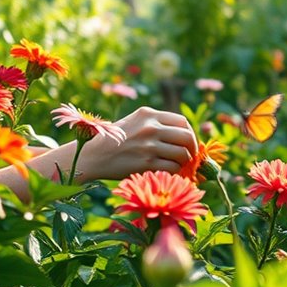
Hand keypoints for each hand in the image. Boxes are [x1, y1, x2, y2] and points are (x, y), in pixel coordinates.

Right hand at [77, 106, 196, 180]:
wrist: (94, 156)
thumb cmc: (115, 140)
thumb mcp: (134, 121)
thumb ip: (155, 123)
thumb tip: (184, 134)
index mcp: (149, 114)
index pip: (182, 122)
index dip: (190, 133)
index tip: (188, 142)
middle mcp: (151, 127)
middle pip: (187, 137)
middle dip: (192, 149)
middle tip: (189, 156)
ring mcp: (149, 145)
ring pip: (182, 154)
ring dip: (183, 162)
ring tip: (177, 165)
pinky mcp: (147, 163)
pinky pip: (172, 168)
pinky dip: (174, 172)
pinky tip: (167, 172)